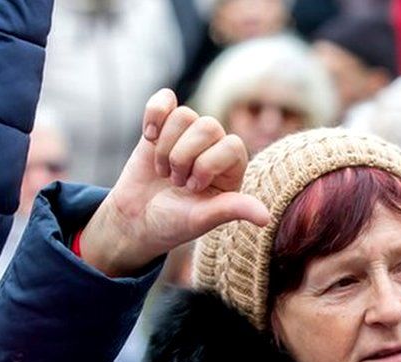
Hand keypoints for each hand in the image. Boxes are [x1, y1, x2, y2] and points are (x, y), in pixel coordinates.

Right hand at [79, 89, 269, 277]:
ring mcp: (188, 135)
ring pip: (184, 115)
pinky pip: (164, 99)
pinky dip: (154, 113)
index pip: (232, 145)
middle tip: (175, 182)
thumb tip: (265, 218)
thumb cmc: (173, 222)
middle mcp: (215, 147)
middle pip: (208, 126)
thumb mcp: (203, 219)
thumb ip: (233, 210)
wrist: (135, 220)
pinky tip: (149, 136)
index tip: (192, 188)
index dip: (207, 164)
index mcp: (233, 168)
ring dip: (165, 147)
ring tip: (164, 171)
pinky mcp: (162, 127)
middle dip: (184, 156)